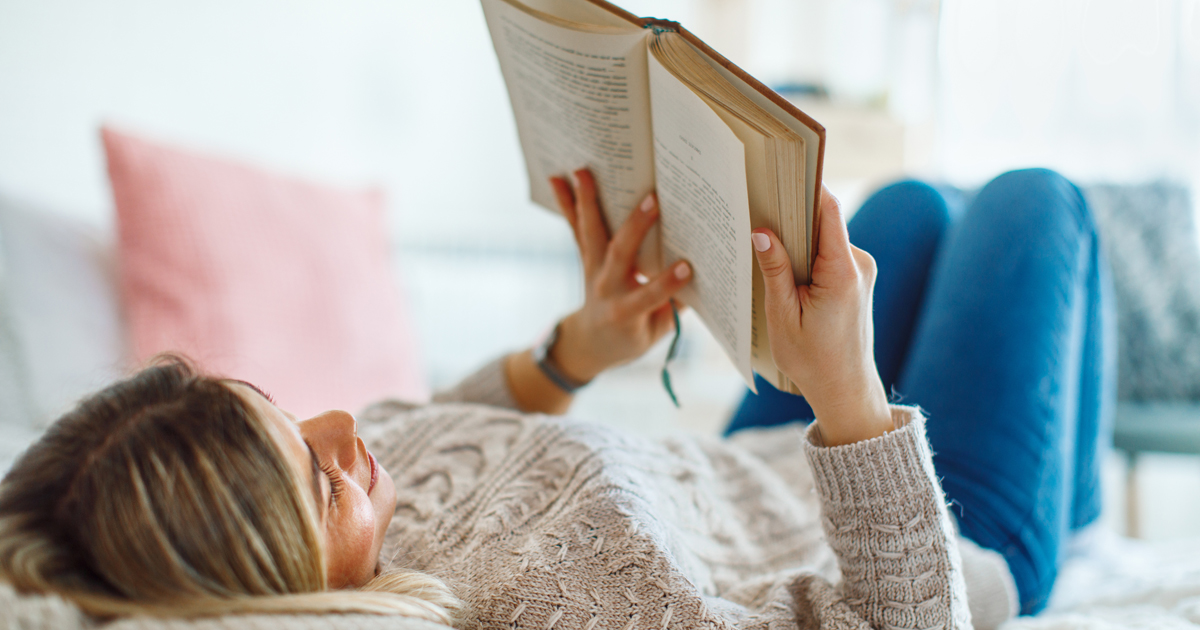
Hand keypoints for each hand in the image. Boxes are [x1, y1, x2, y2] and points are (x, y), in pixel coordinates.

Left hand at [548, 169, 692, 381]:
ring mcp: (592, 270)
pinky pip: (577, 229)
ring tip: (582, 172)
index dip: (667, 283)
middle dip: (636, 227)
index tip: (688, 267)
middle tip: (652, 199)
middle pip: (620, 255)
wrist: (592, 342)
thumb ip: (676, 304)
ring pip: (592, 234)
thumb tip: (707, 268)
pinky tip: (556, 179)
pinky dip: (568, 204)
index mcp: (626, 312)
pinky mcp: (586, 258)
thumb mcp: (657, 330)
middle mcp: (605, 288)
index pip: (649, 296)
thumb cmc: (632, 336)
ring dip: (587, 202)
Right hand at [752, 186, 891, 445]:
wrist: (845, 389)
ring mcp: (860, 270)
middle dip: (791, 213)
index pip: (827, 211)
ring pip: (823, 237)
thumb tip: (762, 232)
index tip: (778, 172)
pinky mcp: (855, 277)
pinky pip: (827, 252)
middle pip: (822, 220)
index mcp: (843, 271)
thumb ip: (775, 271)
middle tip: (756, 207)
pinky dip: (805, 253)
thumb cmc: (813, 359)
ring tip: (763, 241)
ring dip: (796, 238)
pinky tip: (781, 265)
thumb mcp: (783, 316)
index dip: (805, 186)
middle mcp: (858, 264)